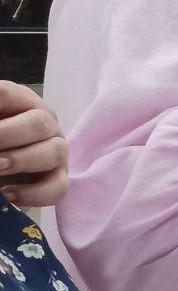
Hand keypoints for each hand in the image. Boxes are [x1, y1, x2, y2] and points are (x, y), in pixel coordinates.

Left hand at [0, 83, 67, 207]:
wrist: (1, 165)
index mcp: (18, 101)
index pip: (8, 95)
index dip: (0, 103)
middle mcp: (43, 123)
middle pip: (41, 123)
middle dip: (9, 136)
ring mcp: (55, 151)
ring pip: (56, 152)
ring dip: (23, 161)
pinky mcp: (58, 179)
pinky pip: (59, 187)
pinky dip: (33, 193)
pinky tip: (7, 196)